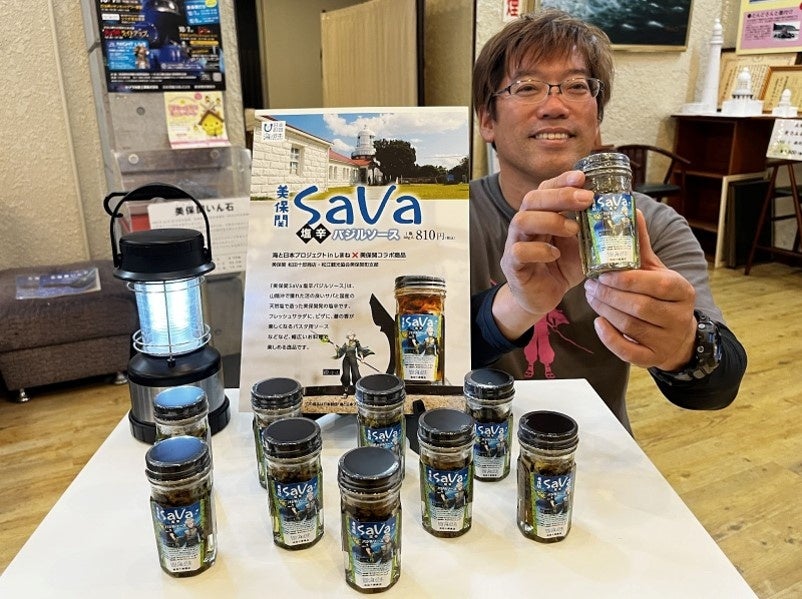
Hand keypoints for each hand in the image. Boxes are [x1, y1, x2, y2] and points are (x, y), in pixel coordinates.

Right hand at [493, 171, 592, 338]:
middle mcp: (525, 225)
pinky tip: (555, 255)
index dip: (561, 180)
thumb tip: (625, 213)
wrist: (542, 296)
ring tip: (573, 229)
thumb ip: (594, 229)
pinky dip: (539, 250)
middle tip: (586, 199)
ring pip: (522, 221)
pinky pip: (519, 251)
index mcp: (541, 214)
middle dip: (560, 195)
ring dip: (550, 221)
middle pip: (532, 199)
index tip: (582, 176)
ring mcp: (515, 243)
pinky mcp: (513, 265)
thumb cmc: (561, 267)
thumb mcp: (583, 244)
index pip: (545, 189)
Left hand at [583, 210, 697, 370]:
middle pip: (640, 307)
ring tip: (590, 297)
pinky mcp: (653, 358)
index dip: (628, 280)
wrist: (677, 335)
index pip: (657, 285)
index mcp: (682, 290)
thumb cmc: (661, 296)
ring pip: (631, 327)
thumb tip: (632, 210)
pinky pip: (629, 352)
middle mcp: (679, 316)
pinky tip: (598, 323)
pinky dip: (610, 338)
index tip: (603, 274)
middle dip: (609, 295)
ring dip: (605, 311)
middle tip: (589, 285)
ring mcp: (667, 340)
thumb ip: (641, 245)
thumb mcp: (656, 269)